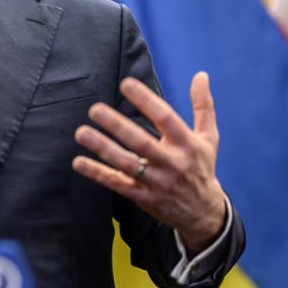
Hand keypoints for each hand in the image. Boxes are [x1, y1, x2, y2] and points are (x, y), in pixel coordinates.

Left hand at [72, 72, 225, 252]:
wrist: (203, 212)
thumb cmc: (201, 167)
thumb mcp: (209, 137)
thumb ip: (203, 106)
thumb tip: (201, 75)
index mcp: (188, 144)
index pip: (166, 118)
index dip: (146, 100)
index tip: (126, 84)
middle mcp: (172, 163)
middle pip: (142, 142)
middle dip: (117, 126)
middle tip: (95, 109)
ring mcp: (157, 182)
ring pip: (127, 164)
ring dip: (102, 148)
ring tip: (81, 132)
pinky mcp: (143, 198)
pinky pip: (118, 185)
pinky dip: (97, 174)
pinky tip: (78, 162)